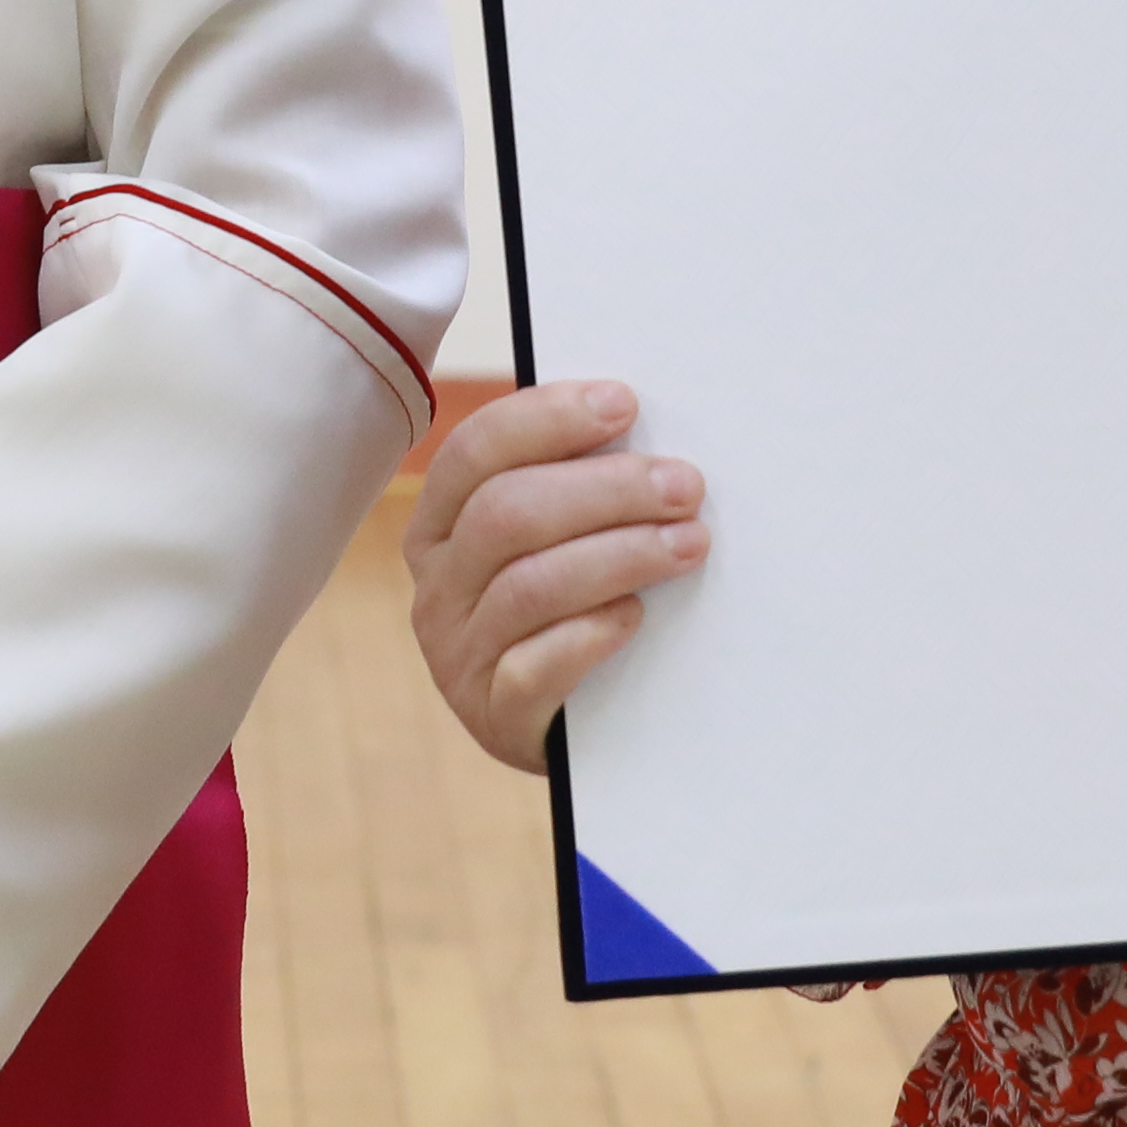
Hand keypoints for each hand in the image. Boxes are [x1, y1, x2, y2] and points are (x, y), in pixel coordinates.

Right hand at [402, 380, 707, 771]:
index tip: (624, 403)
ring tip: (688, 544)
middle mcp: (438, 583)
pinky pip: (534, 667)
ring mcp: (458, 652)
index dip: (547, 420)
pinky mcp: (492, 713)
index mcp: (441, 521)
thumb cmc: (574, 606)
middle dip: (605, 490)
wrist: (577, 724)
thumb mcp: (556, 540)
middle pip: (506, 513)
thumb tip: (641, 423)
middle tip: (683, 485)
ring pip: (529, 586)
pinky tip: (634, 616)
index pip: (475, 451)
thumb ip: (575, 486)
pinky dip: (591, 633)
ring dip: (619, 555)